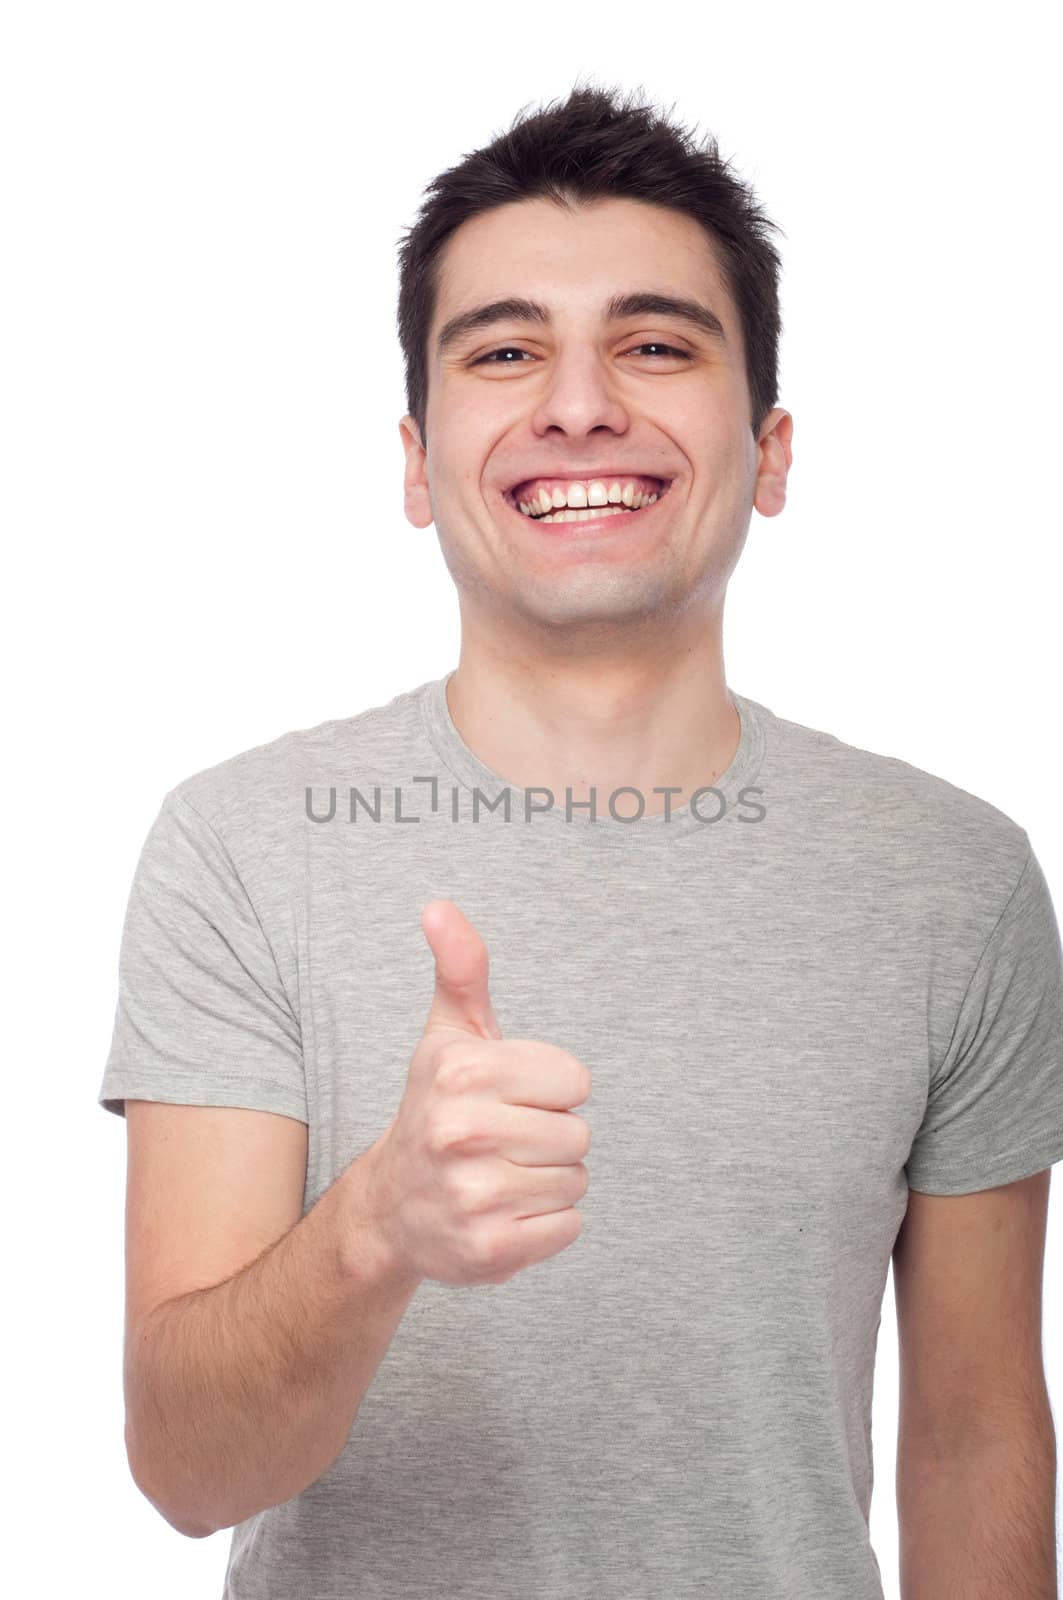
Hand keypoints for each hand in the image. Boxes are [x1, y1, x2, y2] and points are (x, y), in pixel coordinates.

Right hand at [365, 899, 590, 1285]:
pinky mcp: (491, 1250)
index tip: (509, 1098)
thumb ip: (460, 968)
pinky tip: (503, 1214)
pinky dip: (546, 1226)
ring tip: (500, 1176)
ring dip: (548, 1182)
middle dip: (550, 1138)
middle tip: (503, 1142)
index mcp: (461, 1072)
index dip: (550, 1089)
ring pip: (576, 1181)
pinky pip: (568, 1227)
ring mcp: (474, 1196)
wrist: (390, 1209)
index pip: (576, 1080)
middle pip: (579, 1133)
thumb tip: (438, 906)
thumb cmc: (436, 1109)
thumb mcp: (448, 1035)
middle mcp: (462, 1132)